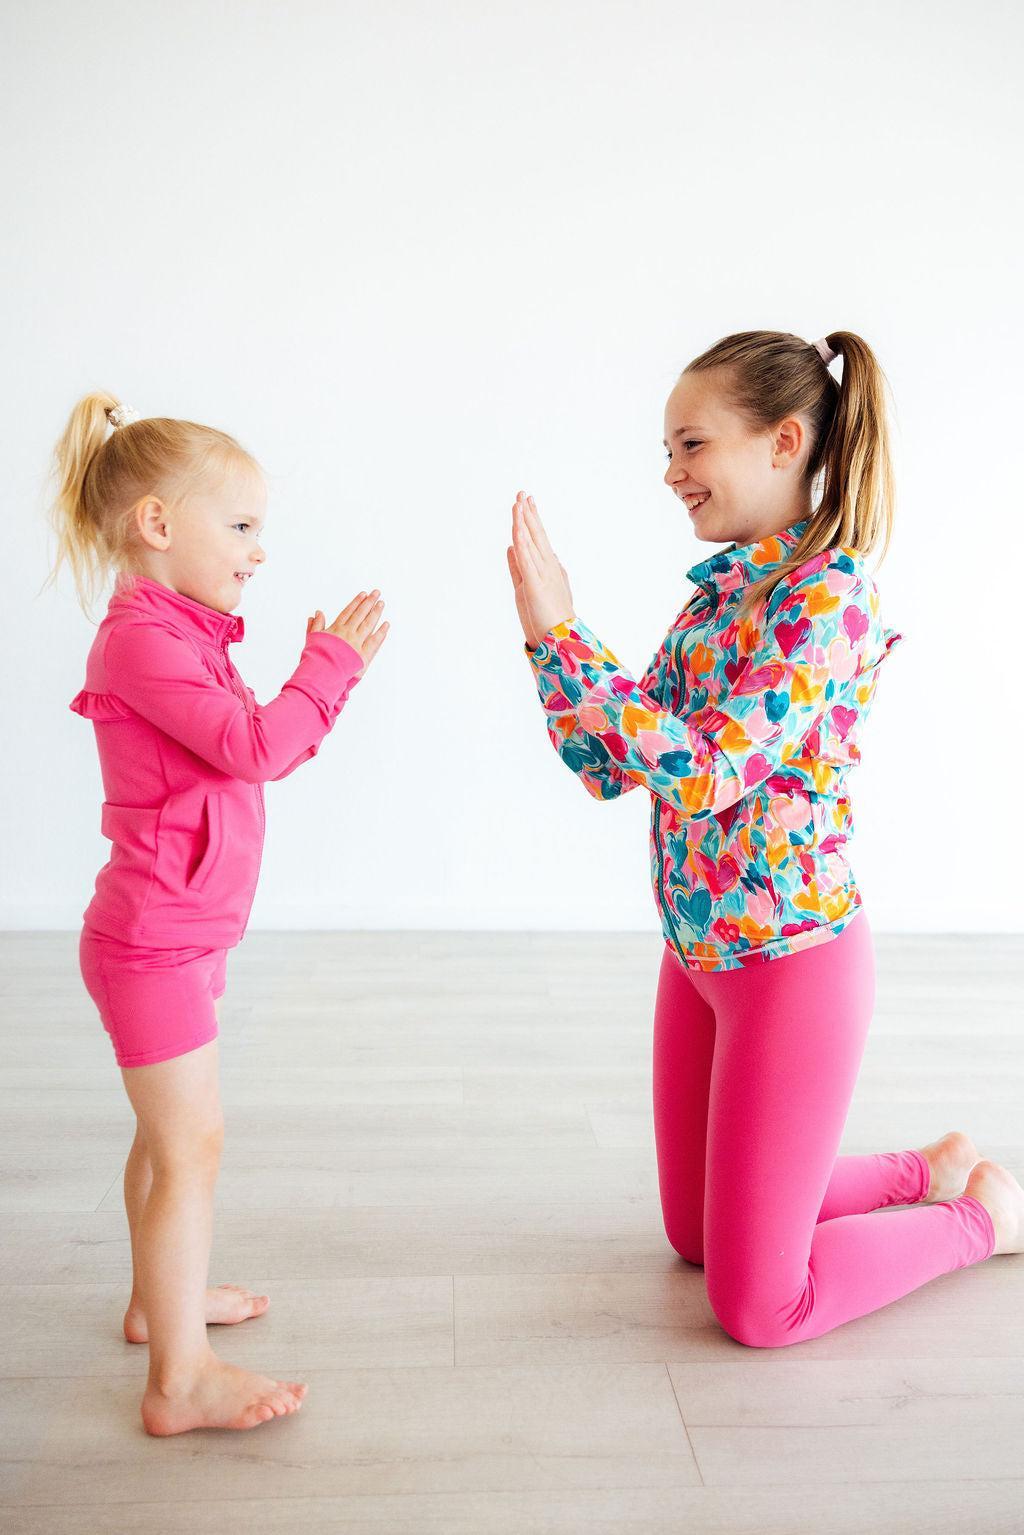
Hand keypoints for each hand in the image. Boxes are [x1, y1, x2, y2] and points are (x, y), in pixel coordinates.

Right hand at [306, 589, 388, 673]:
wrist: (320, 674)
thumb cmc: (315, 659)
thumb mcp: (312, 639)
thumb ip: (316, 625)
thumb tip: (317, 613)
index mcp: (336, 629)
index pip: (348, 612)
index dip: (356, 602)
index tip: (363, 594)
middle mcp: (347, 633)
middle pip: (360, 614)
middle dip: (369, 602)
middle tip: (376, 593)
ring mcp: (356, 643)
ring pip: (368, 624)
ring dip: (376, 613)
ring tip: (381, 603)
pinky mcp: (363, 655)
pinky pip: (374, 641)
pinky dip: (381, 632)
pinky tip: (386, 625)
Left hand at [507, 491, 574, 646]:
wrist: (562, 639)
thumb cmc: (547, 617)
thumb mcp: (526, 586)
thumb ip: (517, 566)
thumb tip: (510, 546)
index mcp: (547, 567)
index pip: (538, 539)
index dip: (531, 520)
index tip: (526, 503)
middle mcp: (548, 566)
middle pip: (536, 535)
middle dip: (528, 514)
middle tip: (523, 494)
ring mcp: (543, 574)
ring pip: (531, 543)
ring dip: (524, 522)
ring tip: (519, 503)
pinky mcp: (535, 585)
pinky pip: (527, 560)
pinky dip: (522, 544)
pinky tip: (517, 530)